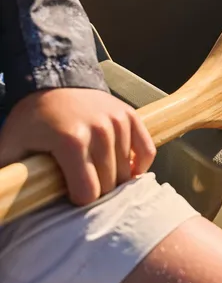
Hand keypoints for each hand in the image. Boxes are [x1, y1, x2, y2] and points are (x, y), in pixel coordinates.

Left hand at [0, 88, 155, 205]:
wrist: (55, 80)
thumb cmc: (32, 120)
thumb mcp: (9, 146)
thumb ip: (7, 175)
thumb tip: (5, 202)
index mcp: (71, 141)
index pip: (88, 192)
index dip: (77, 200)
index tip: (68, 194)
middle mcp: (100, 131)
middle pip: (109, 183)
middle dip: (97, 191)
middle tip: (82, 184)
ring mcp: (118, 123)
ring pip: (127, 171)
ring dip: (114, 178)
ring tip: (98, 174)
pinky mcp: (131, 117)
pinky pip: (146, 151)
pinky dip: (139, 165)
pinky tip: (125, 168)